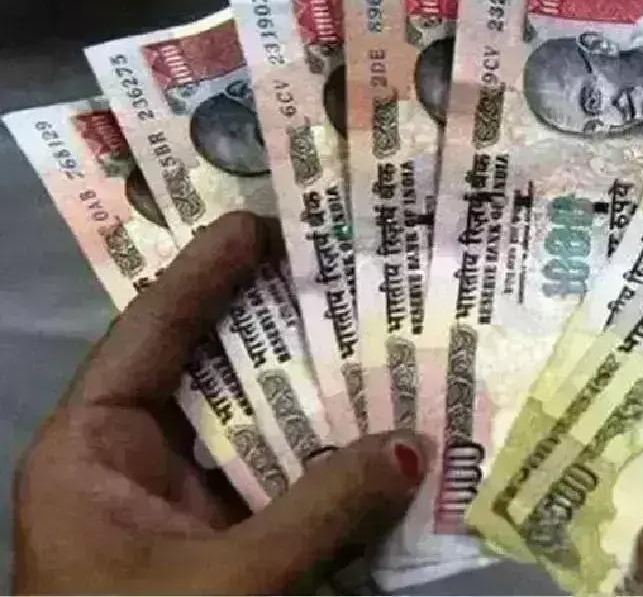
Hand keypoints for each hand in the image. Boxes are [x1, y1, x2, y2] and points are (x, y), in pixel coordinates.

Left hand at [13, 212, 427, 593]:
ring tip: (391, 337)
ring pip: (262, 433)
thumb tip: (413, 449)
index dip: (205, 272)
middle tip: (351, 267)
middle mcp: (140, 471)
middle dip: (284, 326)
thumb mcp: (229, 586)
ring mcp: (192, 515)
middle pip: (216, 374)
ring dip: (326, 396)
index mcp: (92, 456)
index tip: (267, 219)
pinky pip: (289, 492)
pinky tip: (394, 434)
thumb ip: (322, 512)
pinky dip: (337, 467)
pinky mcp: (236, 555)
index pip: (149, 336)